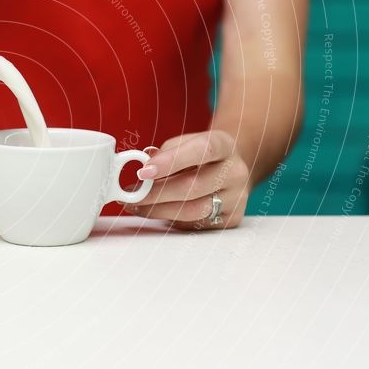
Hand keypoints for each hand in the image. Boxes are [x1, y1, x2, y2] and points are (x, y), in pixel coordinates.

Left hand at [123, 130, 251, 228]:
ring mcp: (236, 197)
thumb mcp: (186, 143)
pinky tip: (157, 212)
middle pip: (193, 187)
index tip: (144, 172)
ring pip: (192, 211)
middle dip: (155, 193)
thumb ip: (165, 153)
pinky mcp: (232, 219)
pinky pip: (195, 224)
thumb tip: (142, 168)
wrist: (230, 168)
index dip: (171, 162)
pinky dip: (171, 219)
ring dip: (158, 210)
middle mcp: (235, 172)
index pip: (202, 151)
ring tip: (137, 205)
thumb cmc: (201, 155)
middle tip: (131, 195)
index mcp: (224, 145)